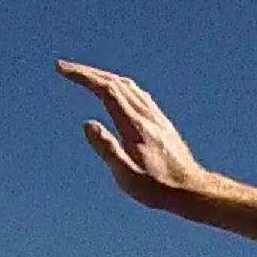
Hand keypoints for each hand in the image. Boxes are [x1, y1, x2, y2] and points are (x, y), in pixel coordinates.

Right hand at [58, 60, 220, 217]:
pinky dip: (120, 85)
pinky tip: (117, 90)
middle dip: (88, 72)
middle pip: (116, 83)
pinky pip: (139, 94)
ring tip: (85, 76)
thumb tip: (88, 123)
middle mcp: (147, 116)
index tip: (62, 69)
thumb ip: (108, 150)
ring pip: (128, 86)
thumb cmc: (159, 189)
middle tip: (64, 67)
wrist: (193, 190)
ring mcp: (157, 117)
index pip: (107, 91)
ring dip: (104, 76)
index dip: (84, 77)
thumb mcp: (128, 178)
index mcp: (136, 127)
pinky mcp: (162, 122)